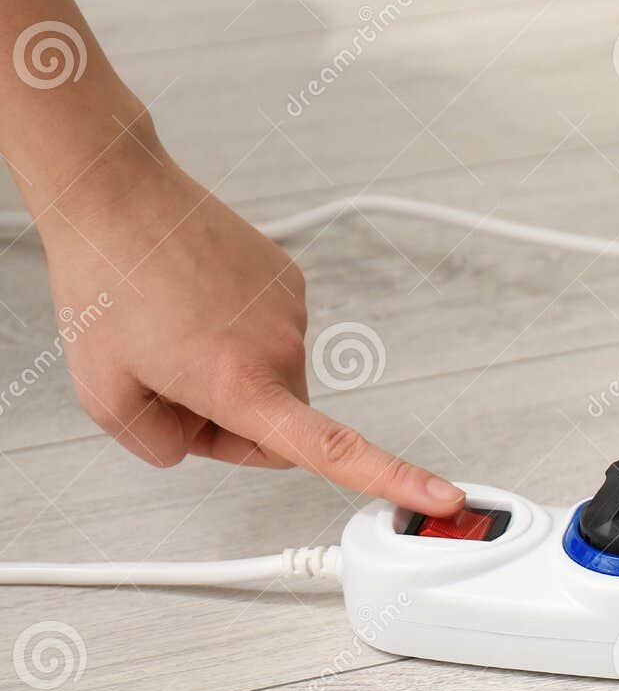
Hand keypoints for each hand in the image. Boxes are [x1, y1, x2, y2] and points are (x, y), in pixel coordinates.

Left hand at [35, 134, 465, 515]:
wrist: (116, 194)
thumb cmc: (105, 281)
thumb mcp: (102, 393)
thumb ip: (155, 445)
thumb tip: (190, 444)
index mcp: (241, 384)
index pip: (333, 450)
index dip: (394, 479)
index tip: (442, 496)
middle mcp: (280, 348)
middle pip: (279, 426)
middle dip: (231, 421)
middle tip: (167, 383)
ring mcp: (289, 312)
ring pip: (273, 379)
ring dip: (229, 371)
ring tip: (172, 329)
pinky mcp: (288, 282)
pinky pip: (270, 335)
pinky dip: (234, 332)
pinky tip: (192, 303)